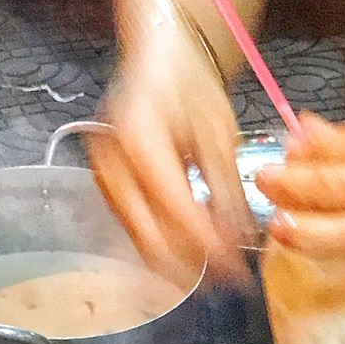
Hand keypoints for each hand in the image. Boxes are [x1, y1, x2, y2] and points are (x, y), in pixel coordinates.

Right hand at [89, 10, 251, 283]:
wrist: (156, 60)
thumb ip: (227, 191)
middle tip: (229, 284)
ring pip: (141, 242)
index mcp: (139, 139)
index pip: (175, 209)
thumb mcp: (219, 133)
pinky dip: (165, 250)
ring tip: (215, 278)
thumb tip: (240, 244)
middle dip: (193, 267)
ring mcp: (104, 180)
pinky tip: (192, 258)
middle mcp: (112, 164)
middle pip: (151, 238)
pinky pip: (135, 232)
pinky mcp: (107, 192)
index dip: (208, 246)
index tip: (238, 270)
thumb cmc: (190, 87)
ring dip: (179, 266)